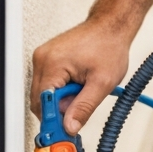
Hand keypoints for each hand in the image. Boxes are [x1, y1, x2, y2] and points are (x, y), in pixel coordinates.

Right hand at [30, 18, 132, 134]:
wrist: (111, 25)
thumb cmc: (109, 46)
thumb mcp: (102, 82)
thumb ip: (84, 107)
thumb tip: (70, 126)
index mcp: (53, 63)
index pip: (42, 102)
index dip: (54, 118)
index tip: (65, 127)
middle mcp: (43, 59)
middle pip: (41, 100)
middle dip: (60, 106)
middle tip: (81, 101)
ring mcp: (43, 57)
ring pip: (45, 93)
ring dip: (62, 97)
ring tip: (82, 86)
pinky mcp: (47, 58)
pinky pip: (48, 83)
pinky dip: (62, 88)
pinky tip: (77, 80)